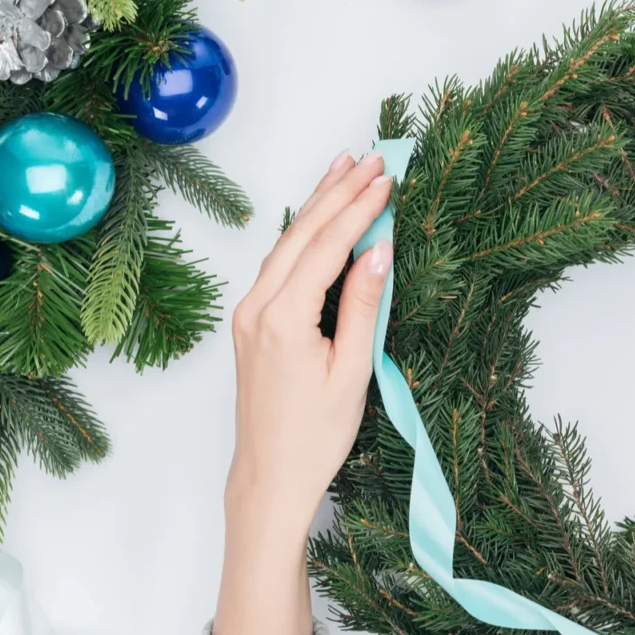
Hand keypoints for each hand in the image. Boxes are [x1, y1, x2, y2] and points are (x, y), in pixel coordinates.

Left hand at [212, 149, 393, 634]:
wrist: (269, 476)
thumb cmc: (315, 435)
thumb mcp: (352, 370)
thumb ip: (364, 305)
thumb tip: (379, 249)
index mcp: (283, 318)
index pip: (326, 246)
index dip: (359, 209)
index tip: (386, 179)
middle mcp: (257, 307)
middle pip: (300, 233)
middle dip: (336, 192)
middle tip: (369, 158)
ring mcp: (248, 314)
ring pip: (285, 244)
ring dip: (316, 206)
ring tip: (344, 170)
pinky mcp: (250, 323)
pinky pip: (277, 264)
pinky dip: (301, 235)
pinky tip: (317, 218)